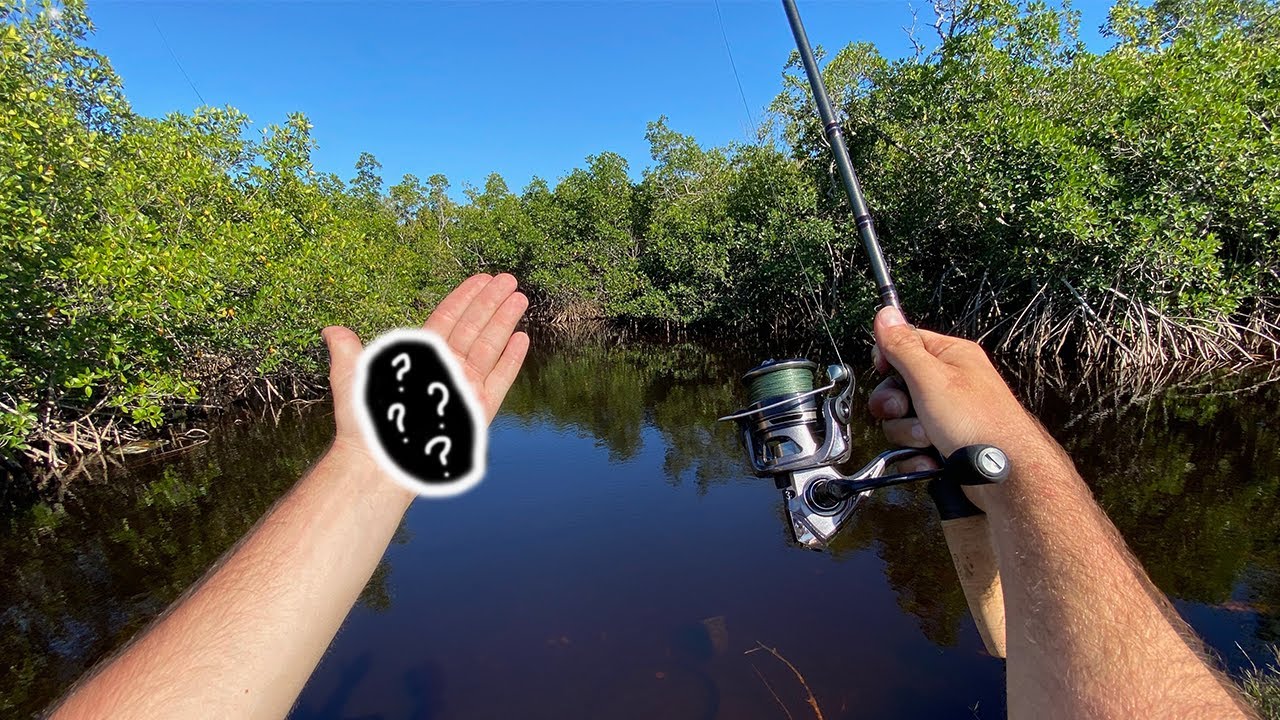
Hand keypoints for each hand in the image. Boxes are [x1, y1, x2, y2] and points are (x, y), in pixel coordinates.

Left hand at [322, 274, 529, 458]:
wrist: (378, 464)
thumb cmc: (363, 425)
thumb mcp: (350, 379)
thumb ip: (347, 351)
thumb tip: (331, 330)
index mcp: (420, 357)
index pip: (447, 318)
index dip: (465, 296)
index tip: (482, 278)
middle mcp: (445, 369)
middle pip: (474, 326)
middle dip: (491, 301)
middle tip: (509, 279)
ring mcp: (463, 388)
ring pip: (490, 346)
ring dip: (505, 321)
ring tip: (520, 298)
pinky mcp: (478, 410)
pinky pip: (499, 379)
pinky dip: (511, 360)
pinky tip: (522, 339)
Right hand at [867, 306, 1040, 476]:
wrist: (1005, 476)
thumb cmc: (981, 423)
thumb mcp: (931, 377)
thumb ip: (903, 346)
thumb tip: (886, 314)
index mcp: (951, 356)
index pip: (905, 344)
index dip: (888, 360)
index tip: (885, 372)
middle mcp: (950, 383)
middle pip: (897, 387)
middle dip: (896, 407)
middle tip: (908, 411)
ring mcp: (948, 416)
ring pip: (902, 421)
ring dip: (908, 435)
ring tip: (930, 439)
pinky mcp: (945, 443)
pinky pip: (913, 447)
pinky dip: (918, 456)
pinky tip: (933, 458)